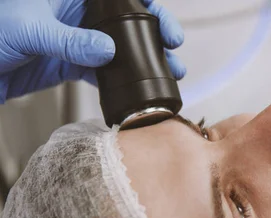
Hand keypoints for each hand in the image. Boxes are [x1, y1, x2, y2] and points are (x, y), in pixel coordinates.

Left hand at [0, 0, 186, 102]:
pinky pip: (101, 72)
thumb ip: (70, 40)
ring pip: (118, 48)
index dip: (144, 1)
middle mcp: (75, 15)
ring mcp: (74, 40)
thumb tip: (107, 50)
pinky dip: (120, 81)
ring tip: (168, 70)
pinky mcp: (69, 65)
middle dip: (153, 31)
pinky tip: (134, 88)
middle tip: (173, 45)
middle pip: (124, 19)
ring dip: (144, 60)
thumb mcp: (29, 30)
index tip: (161, 19)